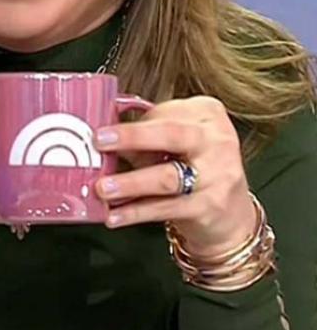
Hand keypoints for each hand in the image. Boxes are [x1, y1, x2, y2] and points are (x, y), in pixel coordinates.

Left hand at [92, 95, 256, 255]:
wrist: (231, 216)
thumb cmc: (194, 168)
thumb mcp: (174, 143)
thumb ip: (143, 137)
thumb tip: (99, 136)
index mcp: (207, 115)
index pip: (165, 113)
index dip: (132, 123)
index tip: (101, 129)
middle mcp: (217, 141)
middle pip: (171, 135)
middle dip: (131, 137)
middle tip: (98, 141)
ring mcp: (219, 175)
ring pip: (167, 177)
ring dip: (130, 182)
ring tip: (103, 187)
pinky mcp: (210, 207)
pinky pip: (167, 207)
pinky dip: (136, 212)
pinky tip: (115, 214)